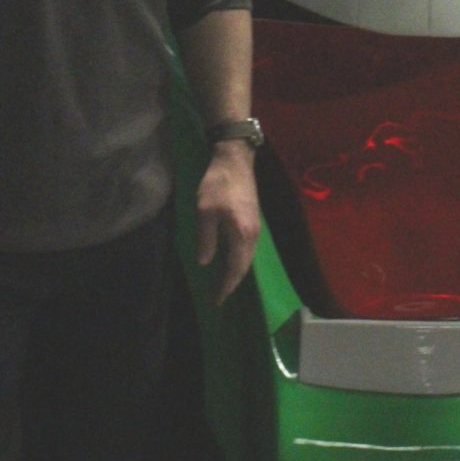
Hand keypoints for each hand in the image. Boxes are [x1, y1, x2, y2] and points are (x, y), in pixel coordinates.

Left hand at [196, 142, 259, 303]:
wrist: (235, 160)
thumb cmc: (218, 184)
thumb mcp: (204, 211)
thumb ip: (206, 239)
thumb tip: (205, 262)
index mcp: (242, 234)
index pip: (236, 268)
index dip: (226, 286)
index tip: (216, 301)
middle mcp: (253, 234)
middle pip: (244, 265)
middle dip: (232, 282)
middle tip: (219, 296)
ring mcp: (255, 226)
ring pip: (247, 256)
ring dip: (236, 271)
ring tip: (223, 282)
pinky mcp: (252, 219)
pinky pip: (247, 247)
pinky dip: (239, 258)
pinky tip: (229, 259)